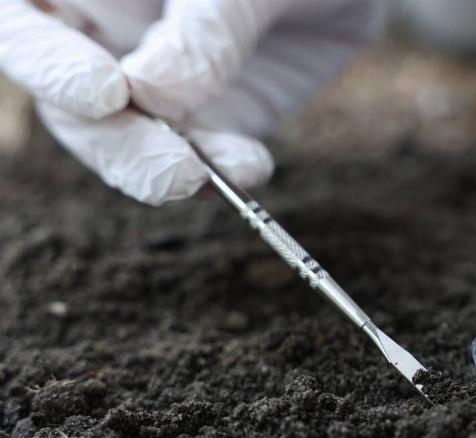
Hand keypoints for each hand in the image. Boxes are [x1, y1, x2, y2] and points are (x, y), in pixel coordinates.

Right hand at [0, 0, 391, 204]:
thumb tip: (151, 94)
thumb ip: (204, 24)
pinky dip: (221, 169)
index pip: (26, 23)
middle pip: (68, 99)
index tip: (109, 93)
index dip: (48, 62)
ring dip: (162, 169)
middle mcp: (108, 34)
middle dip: (115, 142)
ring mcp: (155, 82)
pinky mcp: (205, 118)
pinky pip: (198, 156)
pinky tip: (252, 166)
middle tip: (172, 170)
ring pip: (126, 140)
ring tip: (207, 178)